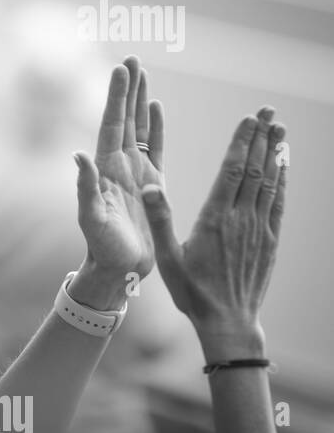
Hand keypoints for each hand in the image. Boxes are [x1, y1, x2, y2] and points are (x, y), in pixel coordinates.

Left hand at [73, 56, 164, 290]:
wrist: (117, 269)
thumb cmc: (101, 248)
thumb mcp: (91, 218)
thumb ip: (85, 188)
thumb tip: (78, 155)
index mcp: (105, 169)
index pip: (112, 124)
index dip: (116, 96)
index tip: (121, 67)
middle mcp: (118, 165)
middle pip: (125, 118)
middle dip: (128, 88)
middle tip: (132, 58)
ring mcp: (134, 172)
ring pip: (140, 128)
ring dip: (141, 101)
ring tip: (144, 73)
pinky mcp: (151, 183)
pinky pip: (155, 148)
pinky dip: (157, 127)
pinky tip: (157, 107)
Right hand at [141, 109, 285, 361]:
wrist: (227, 320)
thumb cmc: (193, 291)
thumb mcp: (167, 257)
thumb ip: (160, 219)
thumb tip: (148, 185)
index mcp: (214, 220)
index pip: (231, 171)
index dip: (241, 143)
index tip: (249, 119)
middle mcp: (241, 220)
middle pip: (255, 170)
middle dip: (262, 138)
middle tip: (270, 112)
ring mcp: (259, 229)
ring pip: (269, 182)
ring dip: (275, 153)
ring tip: (280, 128)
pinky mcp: (269, 239)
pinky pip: (278, 201)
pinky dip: (282, 179)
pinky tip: (283, 164)